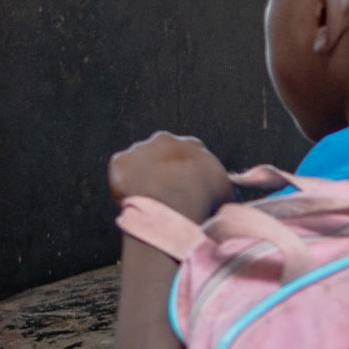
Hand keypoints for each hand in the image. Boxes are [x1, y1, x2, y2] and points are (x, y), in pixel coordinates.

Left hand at [109, 132, 231, 222]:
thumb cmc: (205, 203)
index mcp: (192, 145)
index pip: (187, 156)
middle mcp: (165, 140)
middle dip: (162, 171)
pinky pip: (120, 174)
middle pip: (161, 154)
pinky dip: (123, 186)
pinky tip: (133, 200)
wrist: (176, 208)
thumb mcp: (227, 192)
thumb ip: (223, 186)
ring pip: (139, 164)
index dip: (185, 174)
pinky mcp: (121, 162)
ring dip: (141, 178)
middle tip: (165, 195)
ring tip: (148, 201)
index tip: (185, 190)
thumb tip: (228, 194)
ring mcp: (141, 149)